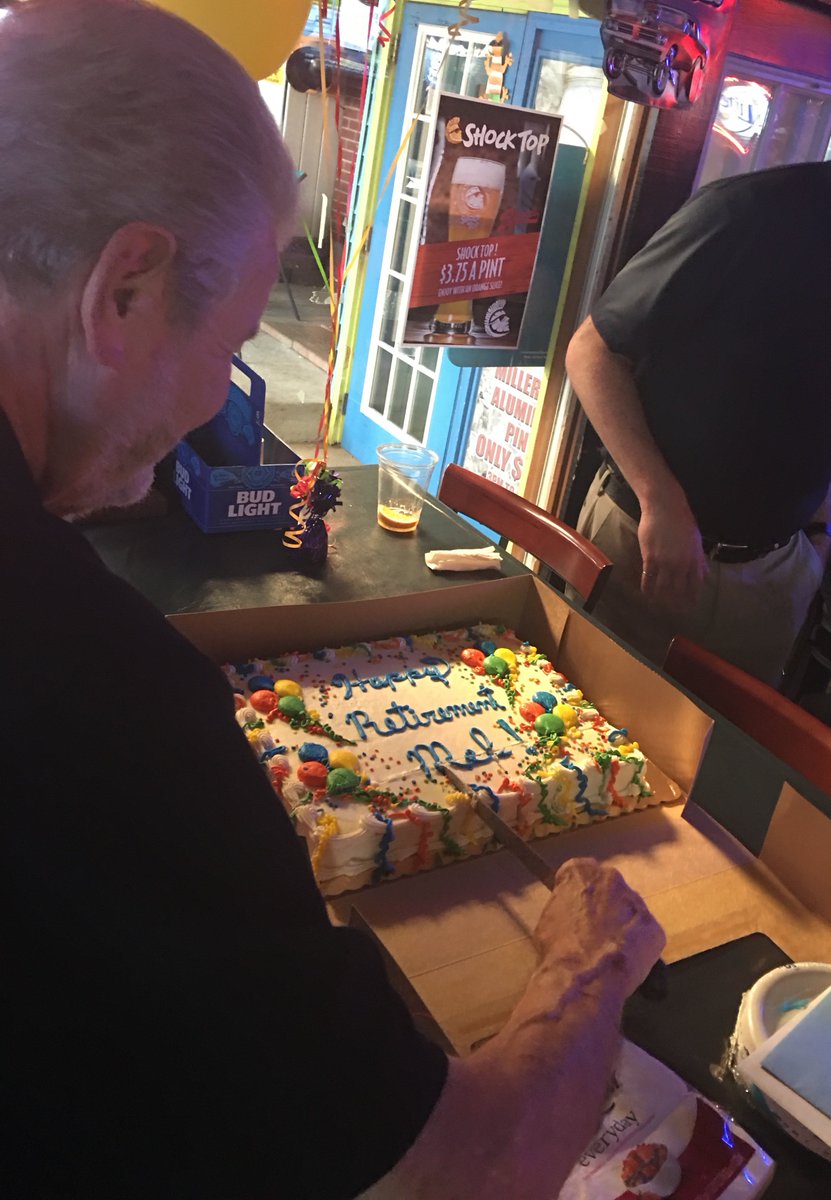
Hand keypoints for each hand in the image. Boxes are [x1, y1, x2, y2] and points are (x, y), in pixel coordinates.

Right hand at [534, 858, 665, 998]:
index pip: (579, 873)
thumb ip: (565, 904)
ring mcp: (638, 903)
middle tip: (595, 930)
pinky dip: (638, 947)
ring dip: (623, 925)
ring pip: (630, 911)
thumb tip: (571, 913)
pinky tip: (625, 962)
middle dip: (604, 905)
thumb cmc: (558, 948)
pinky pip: (646, 935)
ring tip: (611, 950)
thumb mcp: (549, 918)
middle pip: (610, 888)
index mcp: (582, 871)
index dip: (577, 893)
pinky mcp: (655, 929)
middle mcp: (613, 878)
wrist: (585, 976)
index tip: (575, 909)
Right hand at [638, 492, 707, 606]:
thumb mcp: (696, 540)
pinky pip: (647, 577)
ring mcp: (664, 562)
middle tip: (672, 612)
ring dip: (661, 599)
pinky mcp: (650, 557)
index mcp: (694, 560)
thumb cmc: (683, 520)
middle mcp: (680, 564)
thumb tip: (705, 574)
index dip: (692, 597)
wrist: (665, 507)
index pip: (694, 585)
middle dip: (676, 603)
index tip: (690, 607)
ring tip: (658, 607)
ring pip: (662, 586)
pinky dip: (647, 587)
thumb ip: (699, 559)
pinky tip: (646, 594)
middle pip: (678, 589)